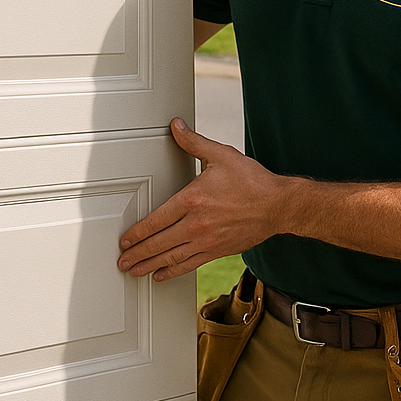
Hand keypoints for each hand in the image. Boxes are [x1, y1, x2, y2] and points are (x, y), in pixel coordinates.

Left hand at [116, 118, 288, 281]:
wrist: (279, 205)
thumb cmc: (252, 181)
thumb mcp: (221, 155)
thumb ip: (193, 143)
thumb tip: (176, 126)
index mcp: (193, 200)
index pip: (157, 220)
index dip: (138, 232)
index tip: (125, 239)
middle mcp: (197, 224)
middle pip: (160, 242)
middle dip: (138, 253)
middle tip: (122, 261)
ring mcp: (207, 241)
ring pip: (172, 257)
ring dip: (150, 265)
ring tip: (134, 271)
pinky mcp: (218, 251)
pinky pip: (190, 264)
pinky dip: (173, 271)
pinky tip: (161, 275)